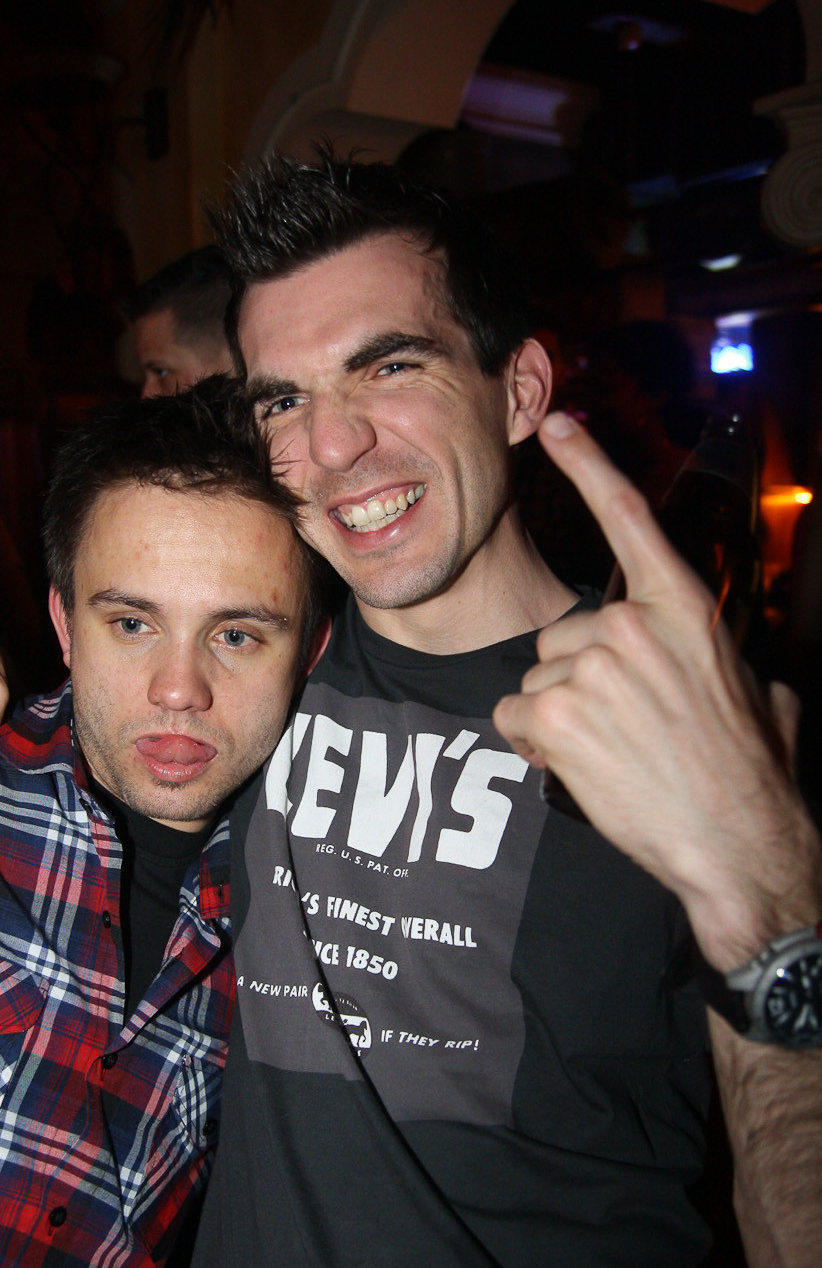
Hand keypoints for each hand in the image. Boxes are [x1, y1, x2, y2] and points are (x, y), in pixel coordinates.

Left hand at [493, 412, 821, 971]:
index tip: (558, 424)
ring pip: (535, 680)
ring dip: (557, 718)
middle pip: (560, 636)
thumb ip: (718, 657)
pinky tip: (581, 767)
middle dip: (577, 681)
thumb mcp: (753, 690)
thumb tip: (721, 667)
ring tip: (612, 752)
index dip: (588, 464)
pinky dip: (534, 746)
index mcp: (683, 608)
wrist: (738, 843)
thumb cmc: (747, 773)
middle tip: (624, 728)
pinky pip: (512, 717)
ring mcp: (592, 667)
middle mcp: (633, 625)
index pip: (627, 516)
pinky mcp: (558, 714)